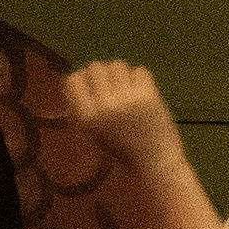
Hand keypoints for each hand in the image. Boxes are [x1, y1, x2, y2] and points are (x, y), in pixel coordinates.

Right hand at [52, 59, 178, 161]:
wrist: (155, 163)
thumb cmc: (122, 150)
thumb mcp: (93, 132)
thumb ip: (83, 106)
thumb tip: (80, 76)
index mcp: (86, 117)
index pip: (73, 79)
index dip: (83, 78)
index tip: (92, 85)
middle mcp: (103, 105)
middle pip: (95, 67)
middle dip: (104, 74)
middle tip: (113, 86)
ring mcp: (126, 99)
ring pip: (118, 65)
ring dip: (123, 74)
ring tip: (128, 89)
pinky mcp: (148, 96)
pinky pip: (140, 71)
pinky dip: (141, 79)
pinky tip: (143, 92)